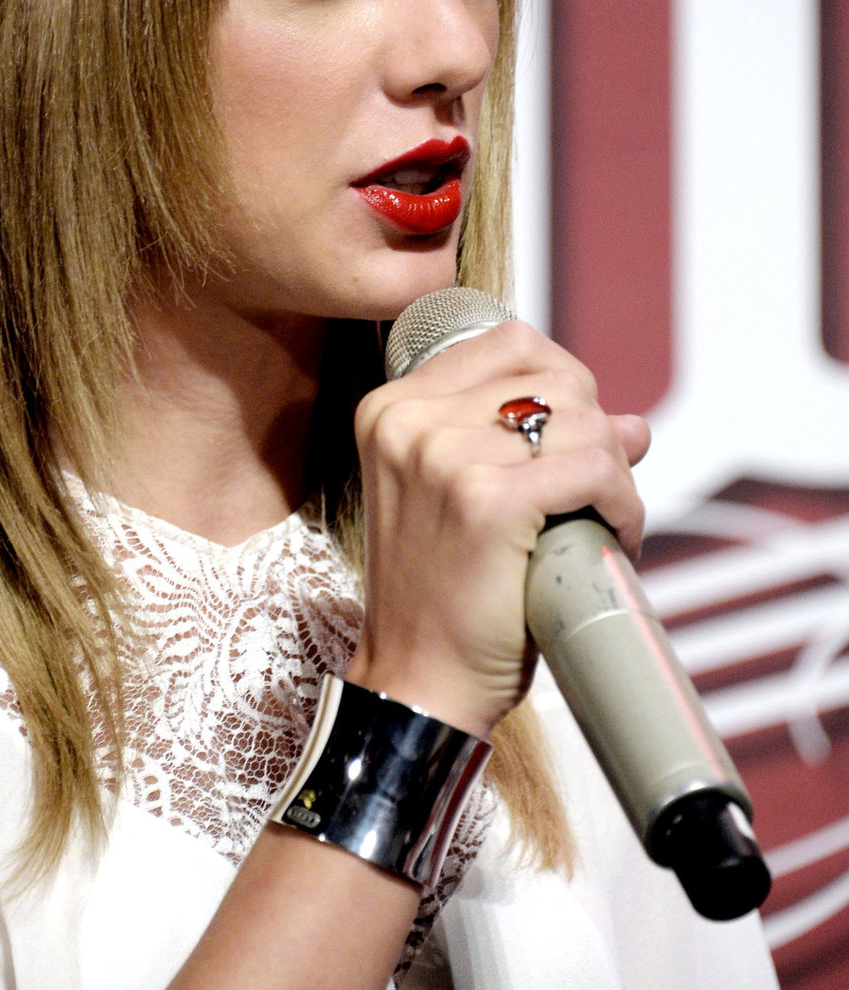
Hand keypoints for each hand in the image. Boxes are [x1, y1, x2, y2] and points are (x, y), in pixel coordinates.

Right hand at [346, 320, 649, 737]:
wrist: (416, 683)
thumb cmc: (442, 597)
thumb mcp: (465, 499)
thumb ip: (532, 445)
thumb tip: (633, 423)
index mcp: (392, 408)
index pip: (509, 343)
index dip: (562, 386)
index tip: (572, 439)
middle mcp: (409, 420)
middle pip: (554, 376)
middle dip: (594, 429)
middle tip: (594, 490)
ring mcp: (443, 456)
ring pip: (584, 422)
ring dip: (614, 474)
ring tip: (601, 522)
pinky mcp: (487, 500)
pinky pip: (596, 470)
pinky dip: (624, 505)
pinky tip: (612, 540)